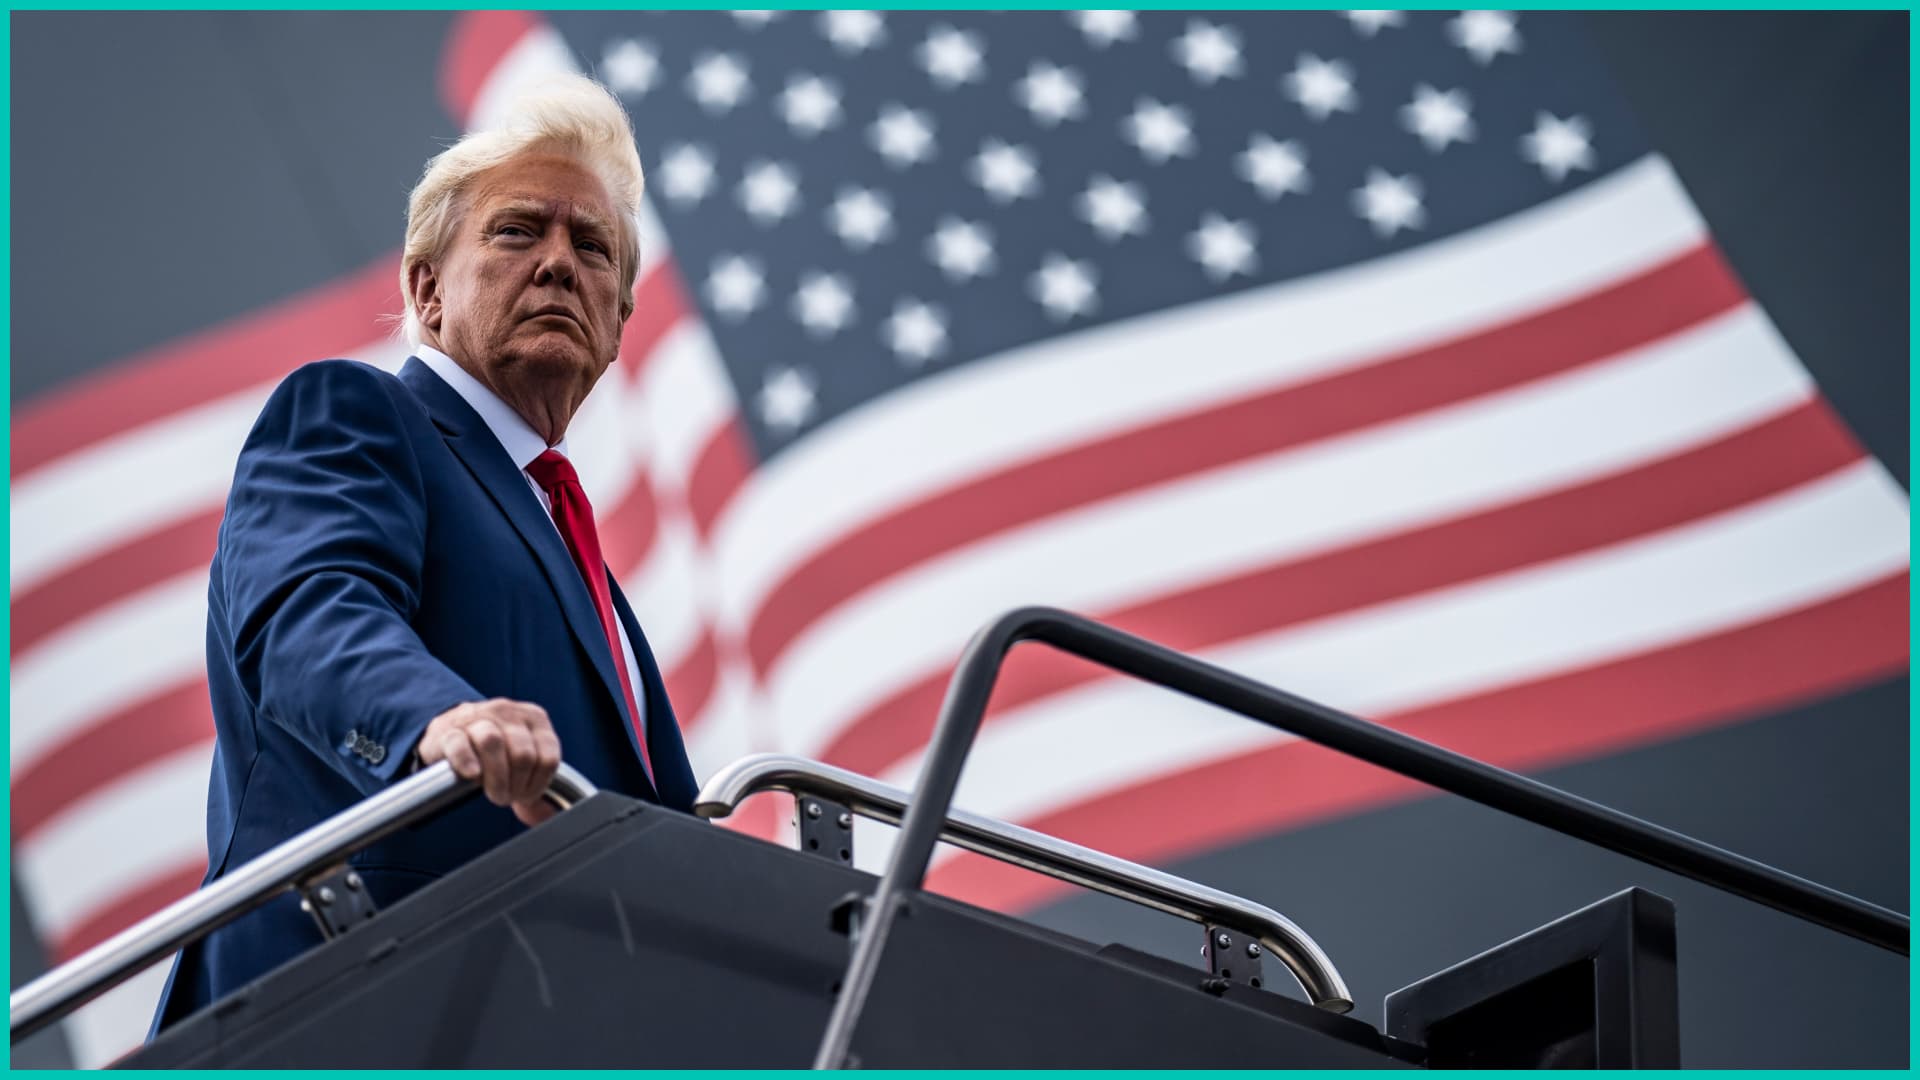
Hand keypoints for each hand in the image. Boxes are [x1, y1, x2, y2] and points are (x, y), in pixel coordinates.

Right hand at [416, 698, 562, 825]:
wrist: (451, 728)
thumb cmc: (493, 747)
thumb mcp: (522, 756)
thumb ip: (536, 782)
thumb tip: (545, 815)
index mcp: (534, 718)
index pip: (548, 756)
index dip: (538, 784)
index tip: (525, 796)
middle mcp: (508, 713)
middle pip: (522, 754)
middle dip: (517, 785)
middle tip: (506, 796)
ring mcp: (477, 718)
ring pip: (492, 742)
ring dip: (496, 778)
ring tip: (493, 792)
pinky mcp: (449, 730)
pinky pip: (459, 744)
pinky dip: (466, 762)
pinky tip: (472, 774)